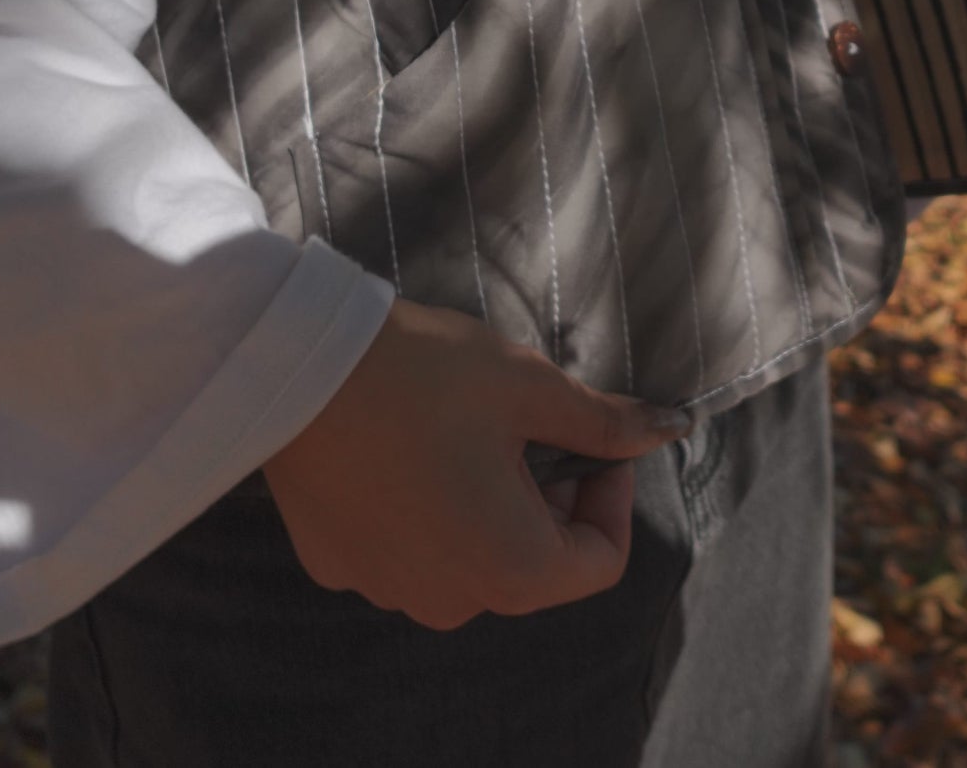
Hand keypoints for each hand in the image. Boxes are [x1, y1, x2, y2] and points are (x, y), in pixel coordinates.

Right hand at [260, 297, 691, 629]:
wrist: (295, 366)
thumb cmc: (424, 375)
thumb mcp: (529, 386)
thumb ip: (604, 421)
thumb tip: (671, 429)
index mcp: (512, 570)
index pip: (601, 559)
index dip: (610, 490)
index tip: (590, 434)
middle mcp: (451, 601)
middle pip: (535, 562)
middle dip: (548, 493)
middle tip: (527, 420)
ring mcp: (389, 589)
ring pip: (471, 555)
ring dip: (488, 500)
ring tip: (464, 427)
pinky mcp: (340, 564)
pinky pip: (409, 547)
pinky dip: (426, 507)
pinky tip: (407, 445)